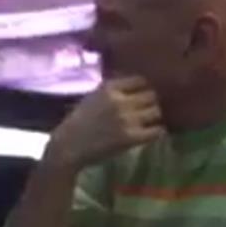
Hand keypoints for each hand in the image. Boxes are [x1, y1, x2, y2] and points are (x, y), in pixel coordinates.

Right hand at [47, 76, 163, 169]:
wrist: (69, 146)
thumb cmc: (79, 121)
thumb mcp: (93, 96)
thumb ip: (112, 90)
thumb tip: (134, 84)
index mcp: (109, 88)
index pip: (139, 80)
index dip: (142, 88)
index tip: (142, 95)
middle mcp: (119, 101)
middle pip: (151, 95)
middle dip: (149, 103)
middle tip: (147, 110)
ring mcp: (126, 119)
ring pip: (156, 111)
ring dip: (153, 117)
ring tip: (149, 122)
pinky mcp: (131, 138)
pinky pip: (156, 130)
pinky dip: (156, 132)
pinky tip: (150, 133)